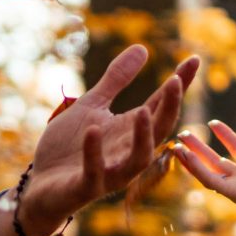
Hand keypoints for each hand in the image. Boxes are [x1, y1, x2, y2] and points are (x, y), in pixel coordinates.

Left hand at [2, 45, 198, 235]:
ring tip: (144, 111)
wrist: (41, 186)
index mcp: (130, 131)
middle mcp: (126, 152)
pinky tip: (94, 130)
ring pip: (137, 159)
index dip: (179, 84)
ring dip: (142, 137)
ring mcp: (109, 172)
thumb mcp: (92, 105)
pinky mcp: (85, 187)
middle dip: (169, 108)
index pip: (160, 106)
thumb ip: (116, 81)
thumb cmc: (69, 148)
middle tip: (175, 81)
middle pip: (158, 132)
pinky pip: (94, 172)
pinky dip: (95, 154)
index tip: (194, 59)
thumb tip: (142, 48)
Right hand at [173, 111, 235, 219]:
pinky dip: (195, 168)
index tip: (213, 123)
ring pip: (208, 170)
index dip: (225, 135)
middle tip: (184, 133)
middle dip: (200, 147)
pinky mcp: (233, 193)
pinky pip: (209, 179)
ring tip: (177, 143)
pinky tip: (184, 155)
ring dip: (191, 157)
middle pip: (217, 160)